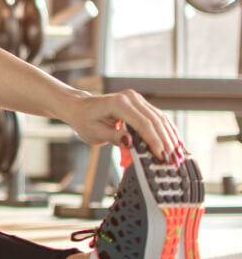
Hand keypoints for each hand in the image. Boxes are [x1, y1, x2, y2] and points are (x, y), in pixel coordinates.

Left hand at [63, 89, 183, 164]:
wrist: (80, 107)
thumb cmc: (85, 120)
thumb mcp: (94, 133)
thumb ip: (113, 137)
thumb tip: (131, 142)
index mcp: (118, 103)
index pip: (143, 123)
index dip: (155, 141)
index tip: (162, 156)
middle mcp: (130, 98)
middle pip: (155, 121)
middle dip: (167, 142)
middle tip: (175, 160)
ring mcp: (137, 99)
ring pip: (160, 118)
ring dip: (171, 137)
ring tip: (179, 155)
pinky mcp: (140, 103)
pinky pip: (158, 117)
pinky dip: (167, 131)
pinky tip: (175, 143)